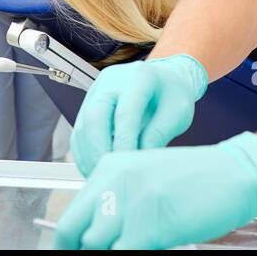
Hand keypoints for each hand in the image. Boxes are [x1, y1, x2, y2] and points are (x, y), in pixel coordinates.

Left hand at [53, 132, 256, 248]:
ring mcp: (130, 203)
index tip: (78, 252)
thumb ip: (118, 202)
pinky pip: (122, 253)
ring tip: (138, 245)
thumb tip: (96, 236)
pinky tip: (152, 248)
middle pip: (73, 232)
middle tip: (99, 255)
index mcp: (111, 167)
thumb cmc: (201, 179)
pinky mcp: (149, 226)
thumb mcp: (148, 180)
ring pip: (95, 247)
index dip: (71, 244)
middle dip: (82, 251)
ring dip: (113, 251)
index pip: (72, 215)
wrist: (238, 173)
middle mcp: (114, 181)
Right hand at [69, 54, 207, 175]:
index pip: (126, 113)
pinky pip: (79, 130)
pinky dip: (84, 153)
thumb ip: (157, 135)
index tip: (126, 167)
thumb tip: (136, 163)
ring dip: (88, 156)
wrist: (164, 78)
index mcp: (140, 77)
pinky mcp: (88, 102)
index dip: (124, 142)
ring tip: (101, 178)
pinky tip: (95, 169)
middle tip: (108, 177)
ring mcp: (97, 90)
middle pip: (95, 117)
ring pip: (83, 126)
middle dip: (99, 151)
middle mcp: (113, 80)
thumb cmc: (173, 95)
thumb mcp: (177, 113)